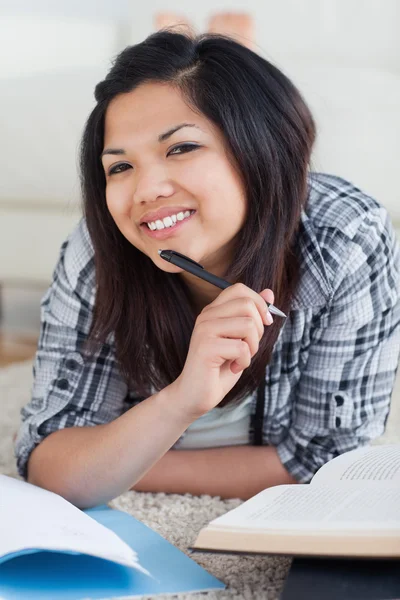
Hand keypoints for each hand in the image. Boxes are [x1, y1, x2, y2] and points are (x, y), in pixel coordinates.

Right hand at [169, 283, 273, 420]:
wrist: (195, 395)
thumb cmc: (219, 368)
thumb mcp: (241, 339)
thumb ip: (252, 316)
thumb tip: (269, 293)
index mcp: (213, 311)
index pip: (240, 289)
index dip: (259, 304)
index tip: (264, 323)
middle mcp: (206, 316)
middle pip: (247, 304)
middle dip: (259, 328)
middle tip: (249, 346)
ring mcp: (204, 330)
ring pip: (248, 324)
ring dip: (253, 347)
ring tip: (240, 358)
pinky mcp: (206, 347)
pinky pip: (242, 347)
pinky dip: (244, 362)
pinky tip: (232, 368)